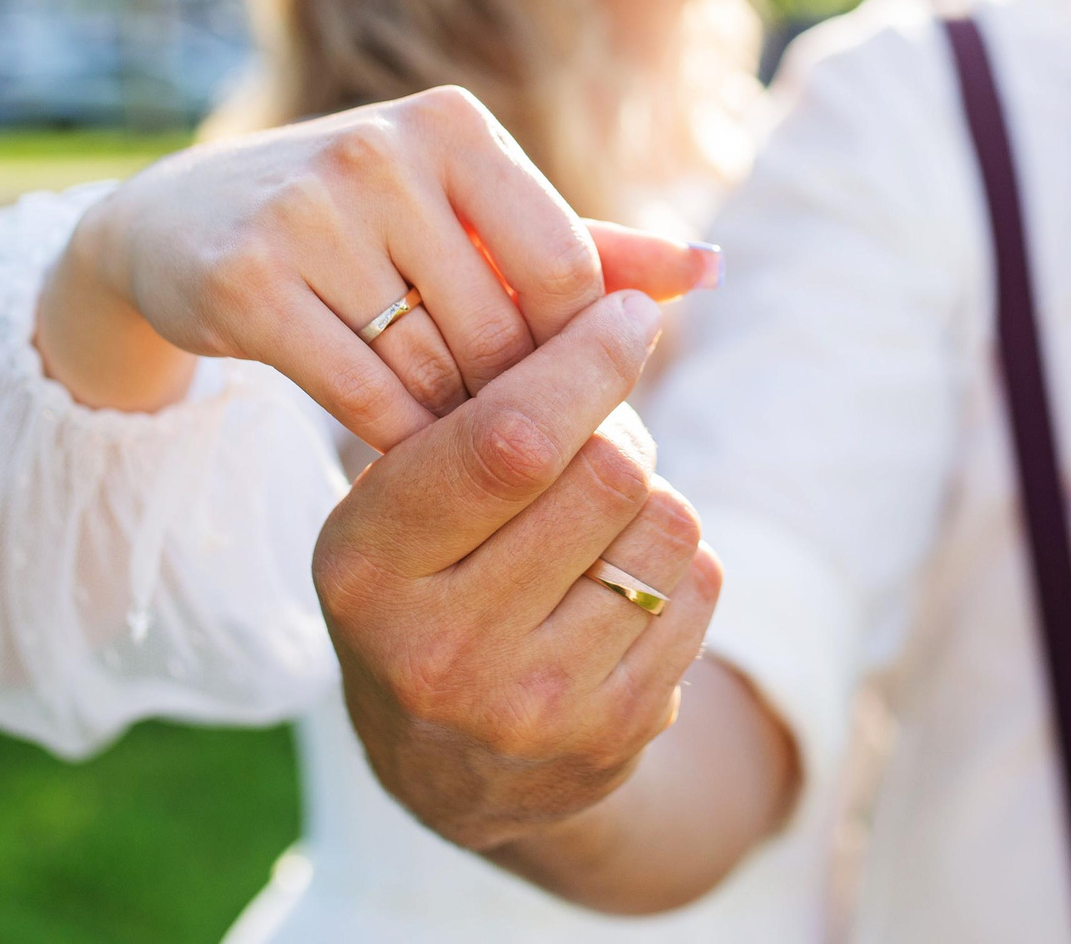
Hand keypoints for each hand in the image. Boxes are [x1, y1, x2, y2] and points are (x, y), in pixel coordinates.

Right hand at [33, 85, 717, 443]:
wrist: (175, 225)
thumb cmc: (359, 222)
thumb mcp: (467, 216)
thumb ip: (590, 247)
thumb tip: (710, 269)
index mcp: (455, 126)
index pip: (568, 266)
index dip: (581, 350)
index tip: (574, 395)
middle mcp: (383, 151)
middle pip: (504, 327)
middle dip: (517, 399)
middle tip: (520, 446)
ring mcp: (309, 211)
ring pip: (433, 369)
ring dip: (458, 431)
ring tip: (467, 458)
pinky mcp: (247, 281)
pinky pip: (362, 395)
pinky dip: (394, 441)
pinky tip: (404, 458)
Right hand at [311, 287, 720, 851]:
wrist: (449, 773)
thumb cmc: (425, 587)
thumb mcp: (395, 505)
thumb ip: (471, 413)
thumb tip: (617, 297)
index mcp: (369, 568)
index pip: (507, 441)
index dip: (584, 361)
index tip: (629, 313)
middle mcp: (443, 649)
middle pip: (606, 472)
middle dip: (617, 427)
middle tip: (597, 433)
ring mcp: (534, 705)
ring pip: (666, 524)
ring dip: (651, 496)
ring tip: (600, 520)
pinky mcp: (616, 735)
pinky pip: (701, 587)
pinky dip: (679, 561)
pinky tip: (621, 583)